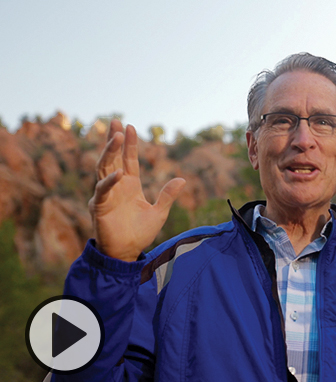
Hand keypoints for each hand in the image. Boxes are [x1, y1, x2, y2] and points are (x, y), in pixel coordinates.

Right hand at [88, 120, 185, 261]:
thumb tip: (183, 180)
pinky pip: (102, 190)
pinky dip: (110, 181)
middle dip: (114, 140)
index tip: (130, 126)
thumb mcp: (159, 213)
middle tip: (116, 122)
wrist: (127, 252)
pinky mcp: (99, 206)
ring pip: (104, 168)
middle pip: (113, 157)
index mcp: (130, 185)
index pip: (129, 159)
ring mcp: (107, 194)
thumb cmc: (140, 233)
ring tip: (117, 137)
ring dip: (109, 152)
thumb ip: (168, 196)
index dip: (130, 144)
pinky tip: (120, 173)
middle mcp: (117, 186)